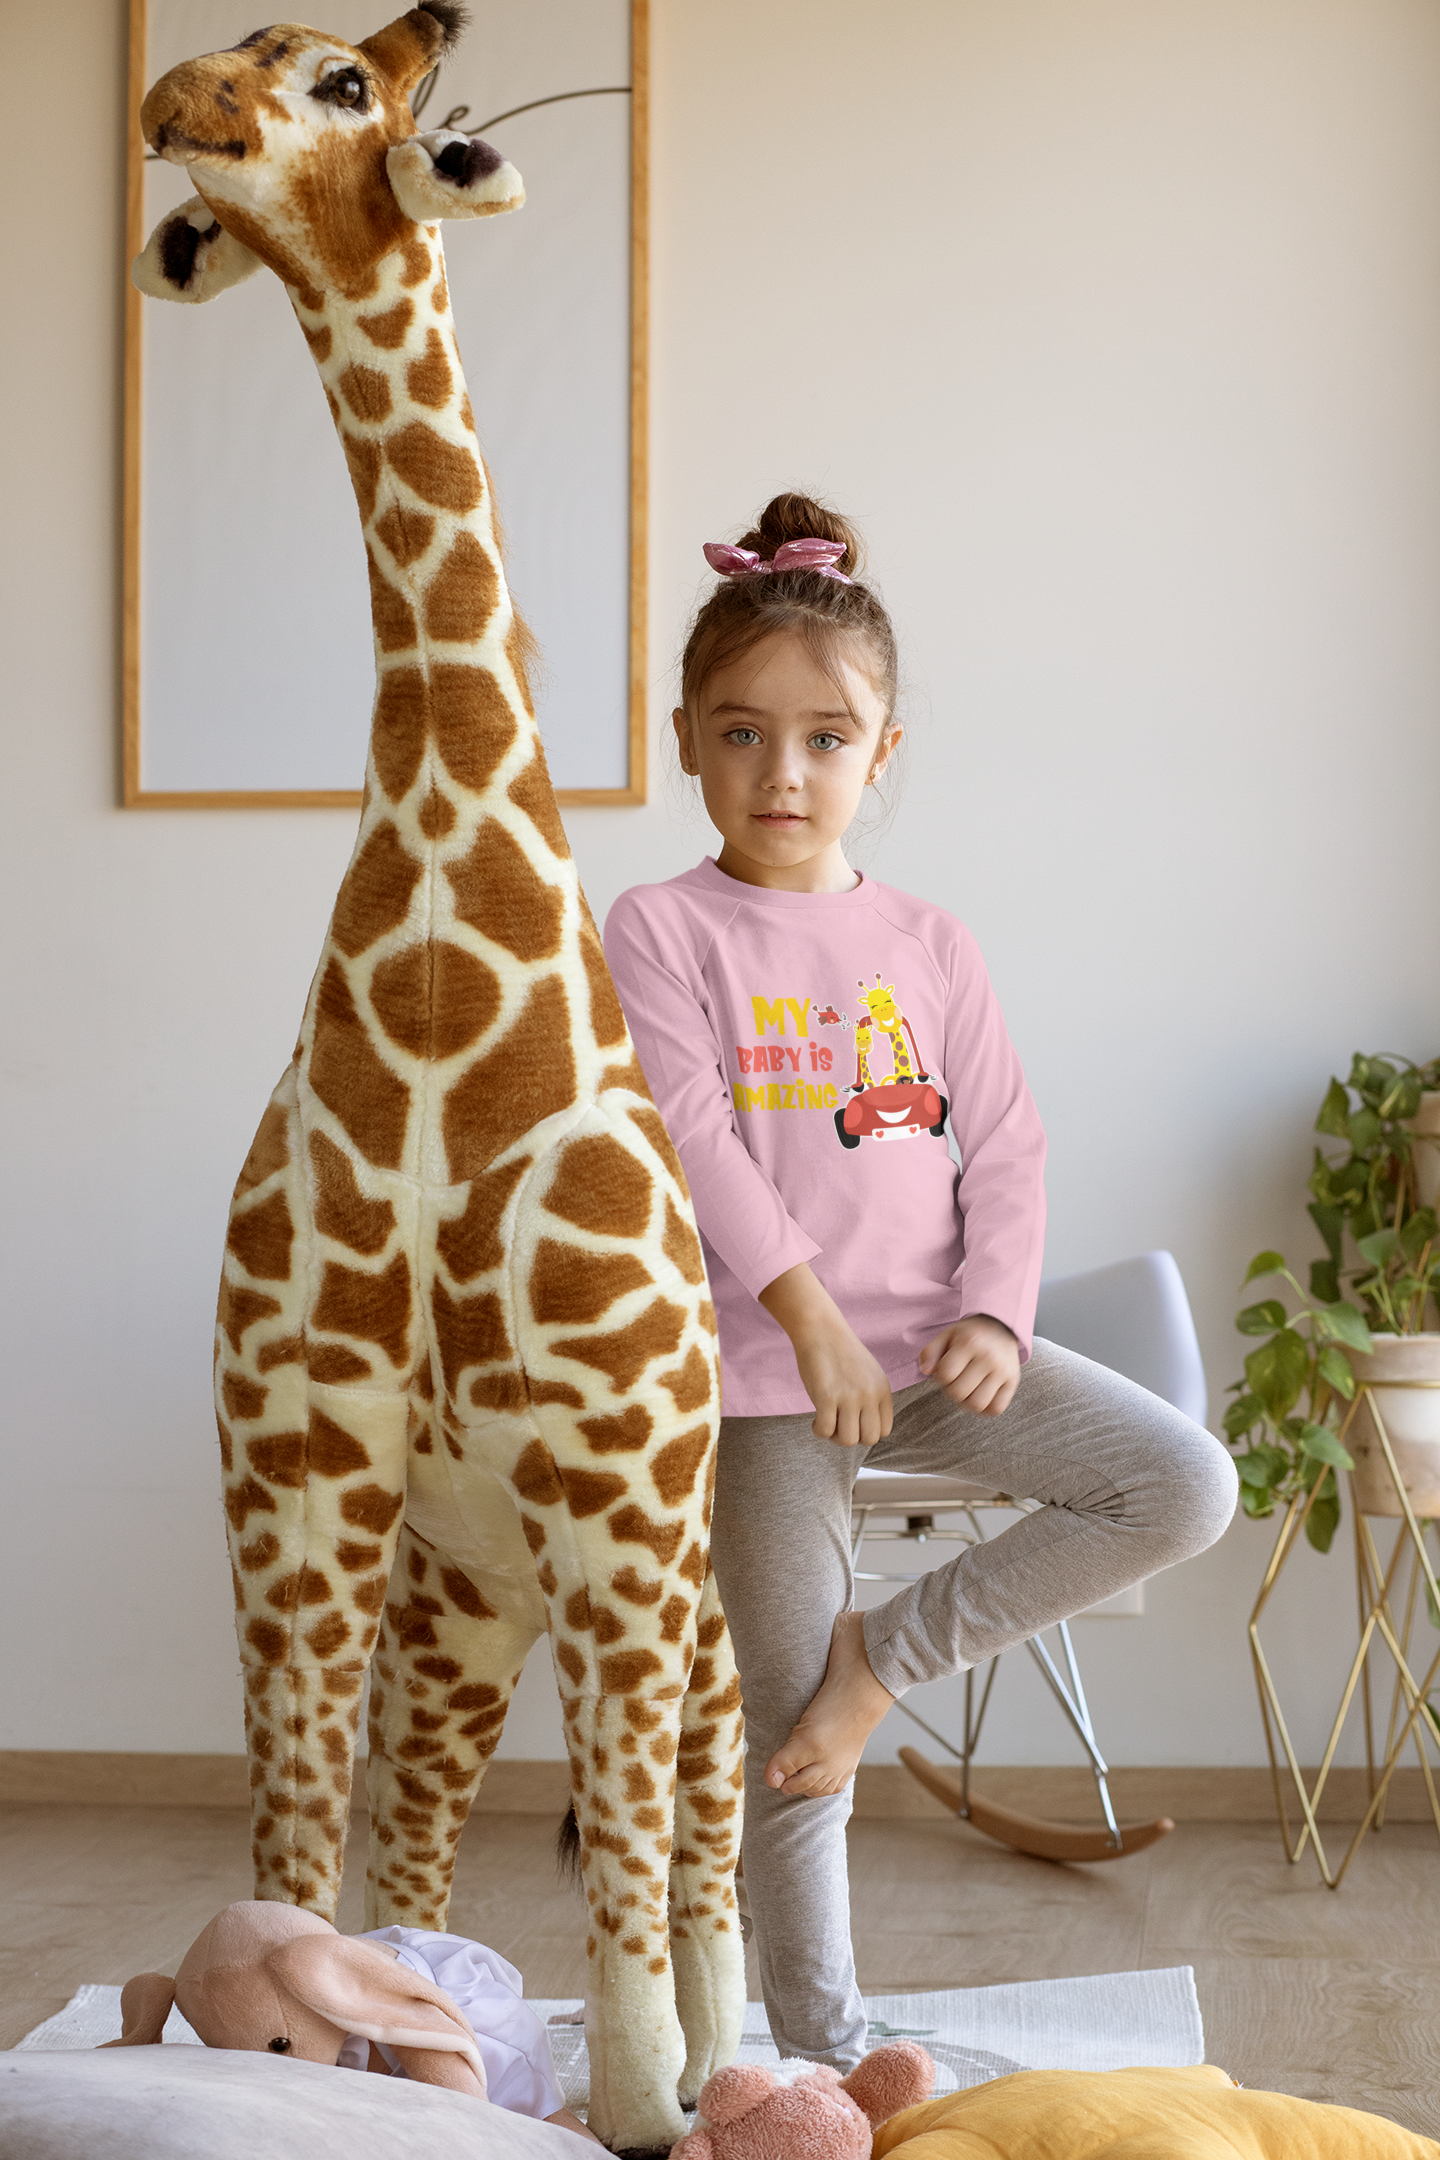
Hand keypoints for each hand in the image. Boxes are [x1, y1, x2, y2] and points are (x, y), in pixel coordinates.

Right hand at [758, 1264, 893, 1446]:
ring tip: (826, 1421)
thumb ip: (871, 1399)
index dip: (866, 1431)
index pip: (885, 1430)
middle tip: (838, 1424)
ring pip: (848, 1440)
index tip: (852, 1422)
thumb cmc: (840, 1352)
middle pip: (869, 1439)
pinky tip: (815, 1419)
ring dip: (834, 1436)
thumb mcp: (868, 1374)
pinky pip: (825, 1430)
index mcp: (882, 1389)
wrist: (821, 1329)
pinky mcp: (827, 1396)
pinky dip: (819, 1430)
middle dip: (851, 1437)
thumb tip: (862, 1429)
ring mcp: (849, 1396)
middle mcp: (870, 1394)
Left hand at [918, 1314, 1019, 1414]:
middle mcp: (988, 1357)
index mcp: (970, 1342)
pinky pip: (996, 1408)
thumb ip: (930, 1352)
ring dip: (966, 1402)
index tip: (944, 1370)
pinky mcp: (1013, 1382)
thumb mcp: (947, 1335)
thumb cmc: (970, 1334)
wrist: (1002, 1325)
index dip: (939, 1377)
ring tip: (966, 1389)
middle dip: (951, 1390)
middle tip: (955, 1380)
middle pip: (959, 1393)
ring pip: (977, 1404)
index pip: (946, 1375)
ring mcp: (1003, 1371)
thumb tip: (925, 1371)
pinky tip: (980, 1395)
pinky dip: (985, 1409)